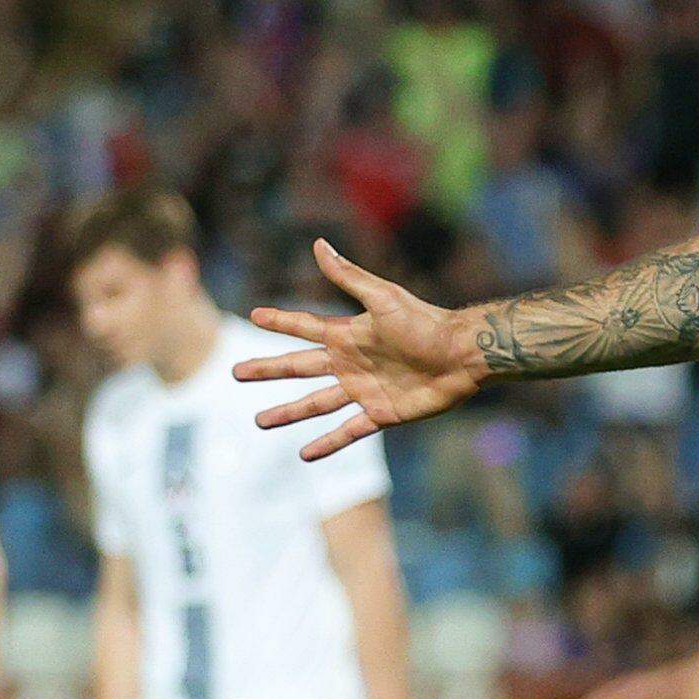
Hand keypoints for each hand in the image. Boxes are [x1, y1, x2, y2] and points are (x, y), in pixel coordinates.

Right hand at [240, 242, 482, 458]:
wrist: (462, 355)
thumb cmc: (426, 322)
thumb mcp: (383, 298)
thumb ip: (349, 277)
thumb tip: (318, 244)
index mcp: (348, 335)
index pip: (305, 328)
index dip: (281, 322)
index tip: (254, 316)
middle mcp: (351, 363)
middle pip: (300, 368)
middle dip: (269, 370)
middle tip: (236, 373)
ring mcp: (364, 390)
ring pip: (316, 403)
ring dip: (289, 412)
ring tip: (260, 421)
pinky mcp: (382, 414)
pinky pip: (349, 432)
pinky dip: (328, 443)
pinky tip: (305, 454)